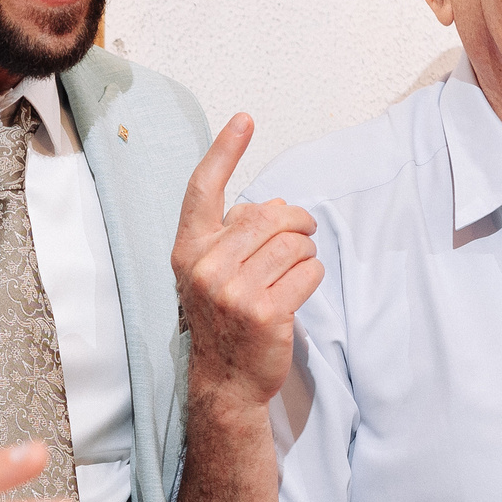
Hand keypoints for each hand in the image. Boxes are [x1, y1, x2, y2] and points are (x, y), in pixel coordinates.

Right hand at [172, 114, 322, 409]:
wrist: (225, 381)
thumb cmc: (223, 320)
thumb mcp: (212, 272)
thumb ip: (234, 234)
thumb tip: (276, 204)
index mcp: (188, 251)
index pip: (203, 190)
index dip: (224, 151)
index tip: (245, 120)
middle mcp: (206, 267)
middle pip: (268, 215)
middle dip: (295, 220)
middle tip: (303, 232)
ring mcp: (234, 292)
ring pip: (293, 243)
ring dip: (306, 251)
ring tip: (297, 267)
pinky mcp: (267, 312)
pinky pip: (308, 271)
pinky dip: (313, 275)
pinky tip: (299, 289)